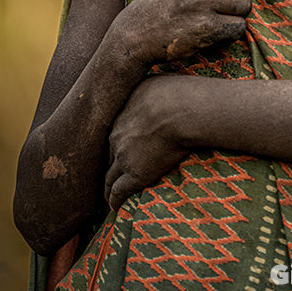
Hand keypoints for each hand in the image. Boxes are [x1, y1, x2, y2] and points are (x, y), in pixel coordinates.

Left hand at [104, 75, 189, 210]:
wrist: (182, 110)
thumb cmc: (179, 92)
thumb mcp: (158, 81)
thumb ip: (153, 90)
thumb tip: (161, 89)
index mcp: (123, 111)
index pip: (116, 131)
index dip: (119, 142)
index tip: (124, 148)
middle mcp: (117, 133)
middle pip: (109, 153)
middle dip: (112, 163)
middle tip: (116, 173)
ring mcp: (123, 155)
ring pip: (109, 176)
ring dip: (109, 186)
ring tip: (110, 196)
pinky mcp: (134, 175)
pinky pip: (118, 192)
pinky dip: (115, 201)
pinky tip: (116, 208)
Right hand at [120, 0, 263, 64]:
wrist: (136, 32)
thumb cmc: (167, 0)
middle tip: (225, 1)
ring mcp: (203, 1)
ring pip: (247, 7)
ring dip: (235, 15)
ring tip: (212, 15)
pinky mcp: (206, 27)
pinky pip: (239, 28)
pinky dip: (229, 32)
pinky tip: (210, 30)